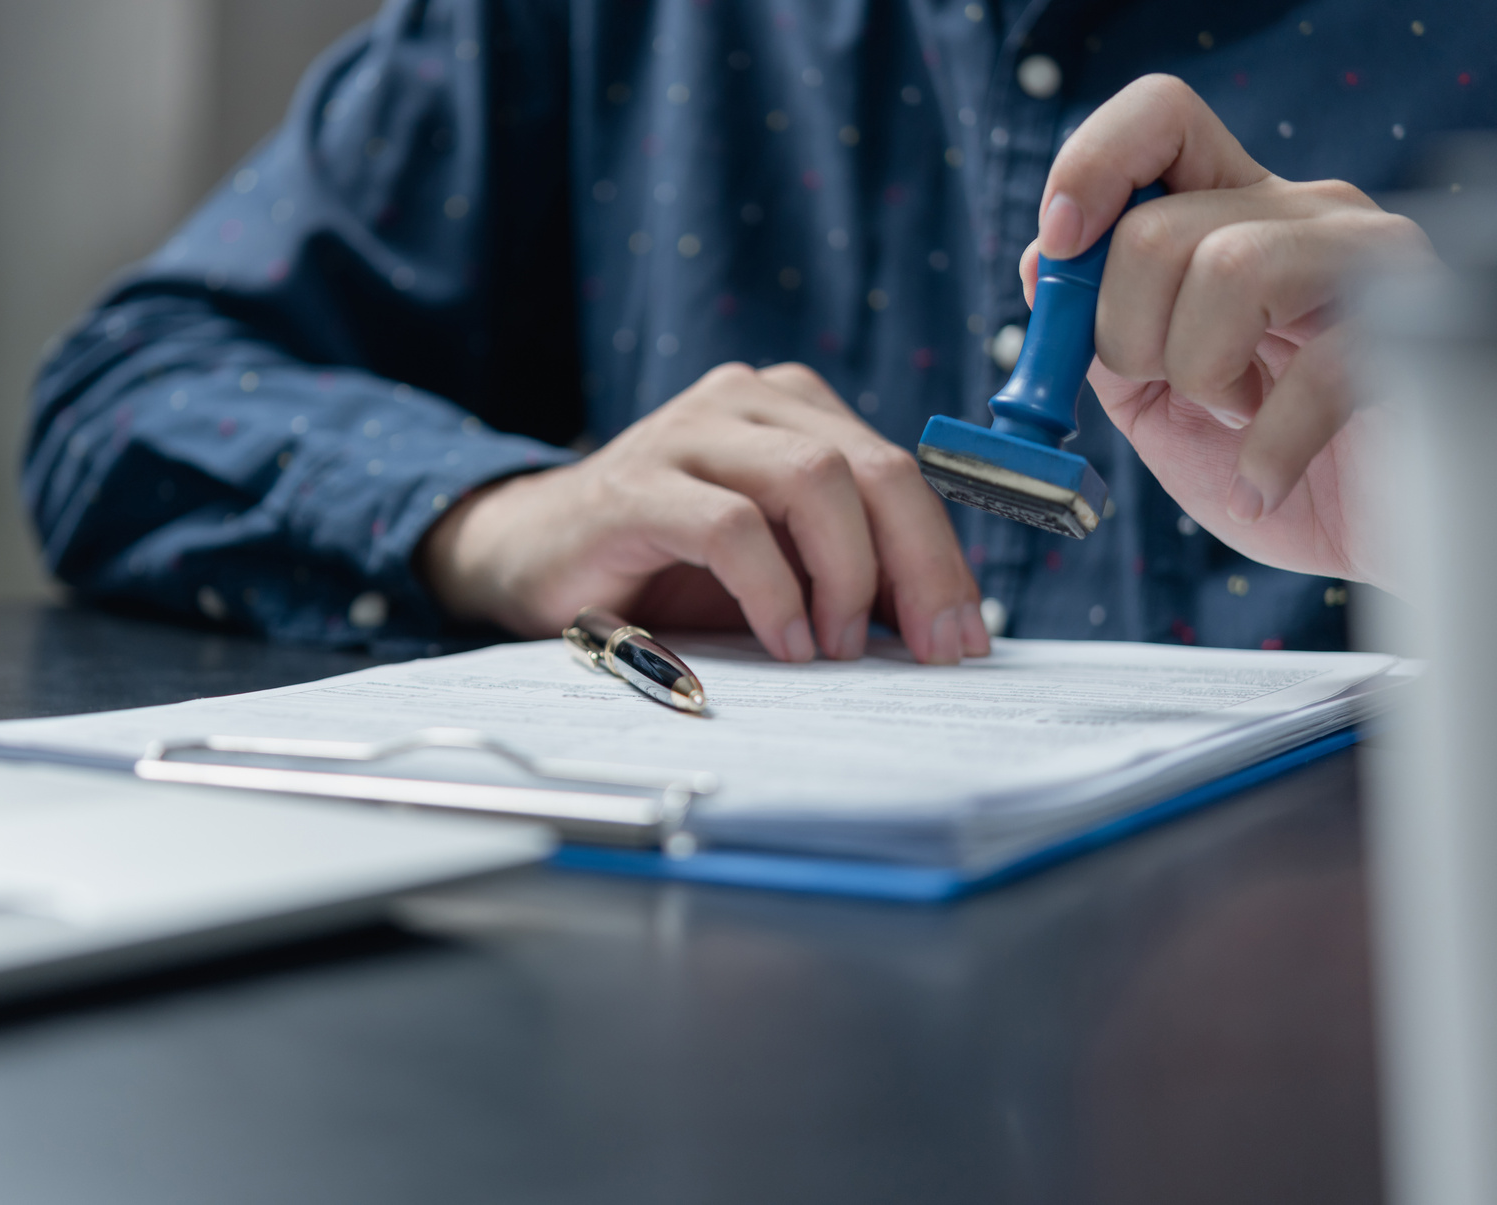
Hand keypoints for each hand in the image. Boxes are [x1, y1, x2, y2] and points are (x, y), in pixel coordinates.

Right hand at [418, 362, 987, 662]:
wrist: (532, 556)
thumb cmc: (663, 566)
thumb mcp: (775, 562)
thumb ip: (846, 571)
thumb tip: (940, 627)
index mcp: (792, 409)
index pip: (898, 472)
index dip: (944, 557)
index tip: (964, 638)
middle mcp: (746, 400)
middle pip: (872, 469)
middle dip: (918, 567)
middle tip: (931, 650)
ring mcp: (689, 433)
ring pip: (815, 481)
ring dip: (846, 576)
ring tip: (838, 647)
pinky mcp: (637, 485)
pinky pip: (733, 528)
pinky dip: (773, 591)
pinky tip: (784, 640)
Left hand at [1022, 75, 1434, 588]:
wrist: (1360, 543)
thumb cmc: (1253, 462)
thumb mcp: (1148, 398)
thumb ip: (1093, 332)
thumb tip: (1044, 265)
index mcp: (1231, 214)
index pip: (1160, 119)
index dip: (1092, 165)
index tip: (1060, 244)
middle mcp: (1303, 214)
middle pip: (1157, 226)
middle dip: (1126, 336)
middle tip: (1173, 391)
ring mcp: (1369, 263)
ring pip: (1232, 268)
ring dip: (1200, 373)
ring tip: (1233, 417)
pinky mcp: (1420, 333)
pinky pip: (1315, 368)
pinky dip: (1265, 449)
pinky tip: (1263, 481)